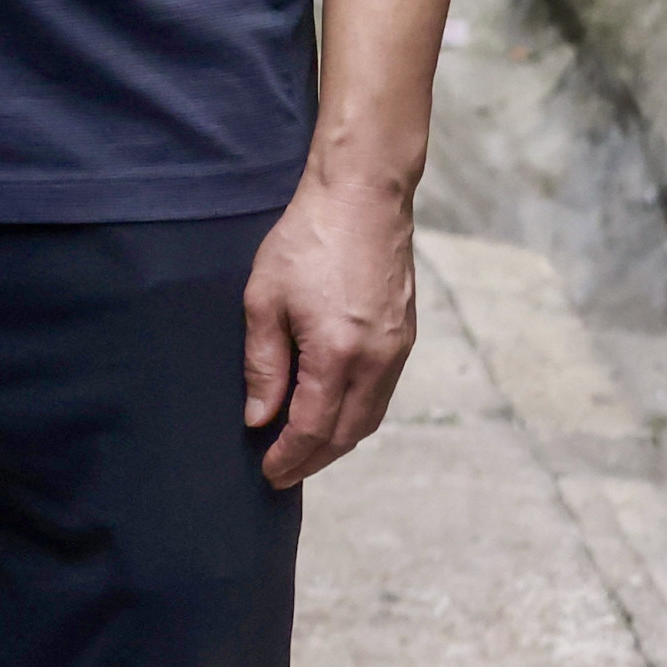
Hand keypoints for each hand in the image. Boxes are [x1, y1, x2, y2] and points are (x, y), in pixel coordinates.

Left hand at [243, 169, 416, 485]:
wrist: (363, 195)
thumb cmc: (307, 239)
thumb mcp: (265, 299)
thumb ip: (263, 364)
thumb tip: (260, 418)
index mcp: (337, 354)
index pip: (313, 429)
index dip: (289, 456)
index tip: (268, 472)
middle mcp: (376, 360)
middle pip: (347, 434)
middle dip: (313, 459)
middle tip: (283, 471)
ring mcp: (398, 349)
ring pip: (369, 418)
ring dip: (337, 441)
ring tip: (304, 449)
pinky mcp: (407, 336)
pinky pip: (382, 393)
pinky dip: (356, 413)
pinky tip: (333, 410)